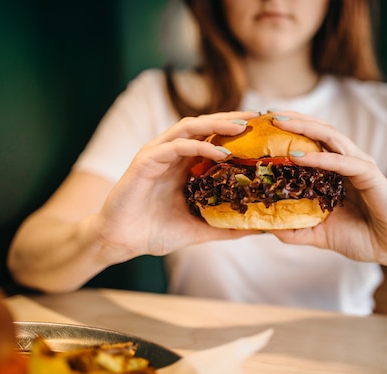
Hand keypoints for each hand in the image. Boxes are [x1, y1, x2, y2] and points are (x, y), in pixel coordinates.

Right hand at [94, 111, 259, 261]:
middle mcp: (172, 153)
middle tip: (260, 118)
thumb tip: (258, 229)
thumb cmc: (155, 232)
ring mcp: (158, 154)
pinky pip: (175, 146)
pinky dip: (198, 145)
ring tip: (243, 127)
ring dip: (217, 124)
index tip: (265, 131)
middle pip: (206, 125)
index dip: (238, 132)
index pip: (214, 138)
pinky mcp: (145, 161)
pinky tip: (220, 152)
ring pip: (190, 127)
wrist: (121, 242)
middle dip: (232, 119)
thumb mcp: (199, 228)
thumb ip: (225, 226)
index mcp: (184, 164)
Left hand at [268, 112, 386, 270]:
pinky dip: (320, 157)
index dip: (286, 132)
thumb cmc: (363, 237)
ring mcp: (359, 165)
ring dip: (303, 127)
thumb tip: (266, 230)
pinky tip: (299, 156)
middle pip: (317, 131)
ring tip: (278, 122)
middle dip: (291, 120)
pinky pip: (342, 162)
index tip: (259, 127)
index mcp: (336, 170)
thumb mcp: (320, 234)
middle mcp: (347, 161)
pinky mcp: (370, 175)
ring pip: (329, 137)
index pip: (309, 142)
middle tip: (264, 114)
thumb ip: (296, 230)